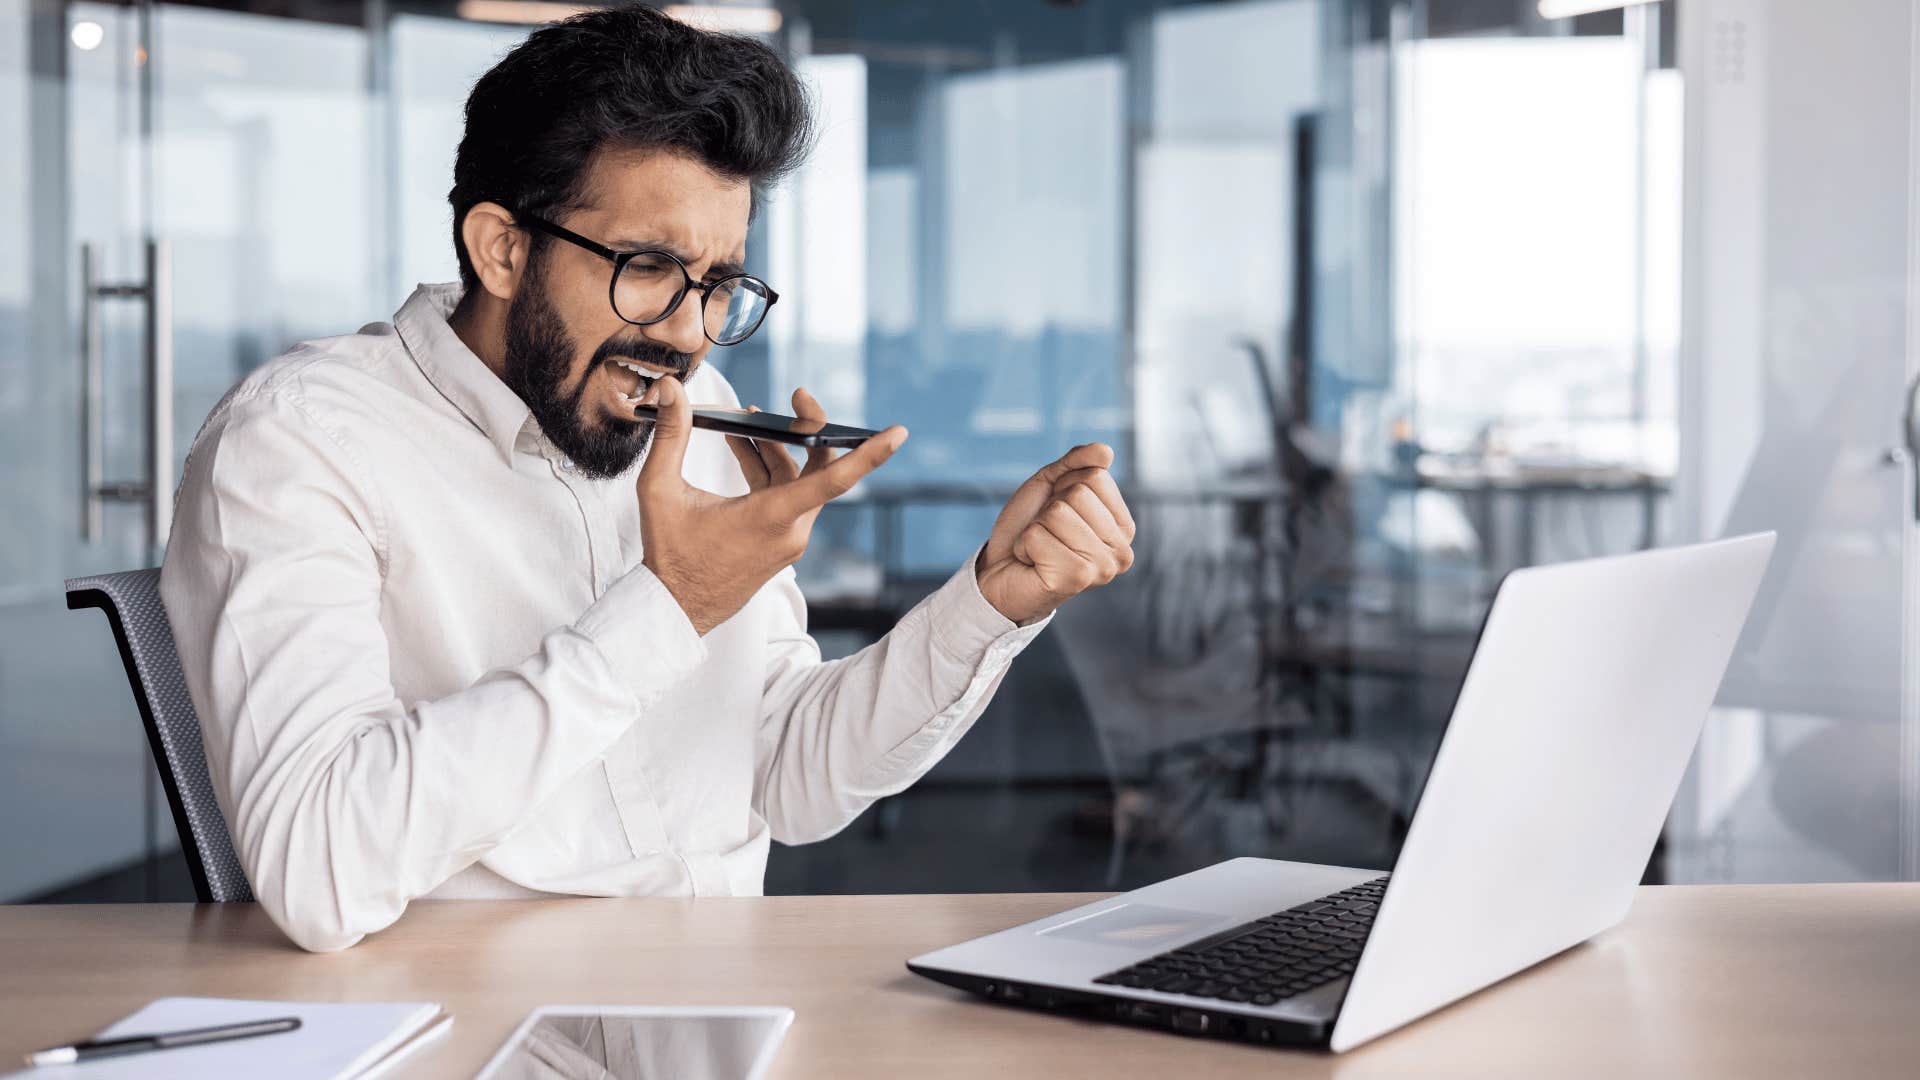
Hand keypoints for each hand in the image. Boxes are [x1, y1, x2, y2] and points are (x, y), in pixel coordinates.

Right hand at [638, 378, 906, 634]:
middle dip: (806, 429)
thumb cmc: (670, 557)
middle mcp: (790, 530)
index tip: (898, 433)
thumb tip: (671, 391)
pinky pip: (786, 498)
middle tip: (797, 397)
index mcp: (772, 518)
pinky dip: (769, 472)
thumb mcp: (660, 491)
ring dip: (775, 450)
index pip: (834, 480)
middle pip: (818, 468)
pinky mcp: (780, 545)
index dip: (870, 454)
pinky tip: (743, 451)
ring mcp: (788, 540)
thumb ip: (670, 436)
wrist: (675, 611)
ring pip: (798, 481)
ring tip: (741, 424)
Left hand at [976, 443, 1135, 624]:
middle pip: (1078, 494)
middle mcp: (1121, 551)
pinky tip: (1032, 563)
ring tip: (1039, 549)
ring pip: (1058, 513)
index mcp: (1123, 527)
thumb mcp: (1051, 486)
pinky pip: (1038, 536)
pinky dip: (1025, 545)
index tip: (1056, 514)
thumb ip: (1078, 463)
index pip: (1096, 476)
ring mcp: (1101, 568)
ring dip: (1036, 528)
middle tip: (1047, 534)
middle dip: (1049, 509)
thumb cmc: (1029, 528)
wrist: (1000, 571)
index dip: (1064, 487)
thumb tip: (1106, 450)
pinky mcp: (1075, 579)